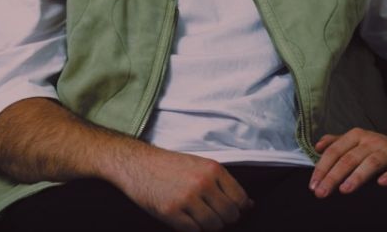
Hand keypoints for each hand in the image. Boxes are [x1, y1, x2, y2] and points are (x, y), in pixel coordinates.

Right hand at [110, 147, 253, 230]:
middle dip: (223, 219)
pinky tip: (184, 218)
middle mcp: (202, 183)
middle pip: (229, 215)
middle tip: (211, 215)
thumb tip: (249, 205)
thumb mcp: (200, 166)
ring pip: (213, 226)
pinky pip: (194, 231)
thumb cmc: (169, 165)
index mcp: (213, 169)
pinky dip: (192, 229)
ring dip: (207, 226)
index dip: (237, 209)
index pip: (240, 199)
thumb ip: (224, 184)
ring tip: (196, 216)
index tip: (228, 209)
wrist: (137, 163)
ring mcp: (187, 198)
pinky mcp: (171, 212)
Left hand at [308, 128, 386, 197]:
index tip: (313, 184)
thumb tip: (317, 146)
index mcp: (356, 136)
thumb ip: (336, 142)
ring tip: (344, 190)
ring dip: (357, 176)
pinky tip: (382, 183)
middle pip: (349, 159)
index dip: (322, 168)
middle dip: (333, 176)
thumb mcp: (356, 140)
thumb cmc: (378, 147)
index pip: (335, 151)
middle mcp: (371, 141)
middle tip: (321, 192)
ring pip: (371, 163)